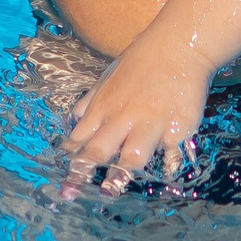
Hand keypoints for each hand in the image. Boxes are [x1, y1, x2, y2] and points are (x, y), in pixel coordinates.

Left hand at [62, 34, 214, 186]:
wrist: (178, 45)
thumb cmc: (142, 60)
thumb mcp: (108, 77)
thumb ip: (91, 101)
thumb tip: (74, 119)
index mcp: (104, 107)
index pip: (80, 139)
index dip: (70, 161)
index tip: (62, 183)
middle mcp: (124, 118)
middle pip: (99, 150)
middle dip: (82, 173)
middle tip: (70, 195)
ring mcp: (151, 124)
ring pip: (132, 155)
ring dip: (120, 175)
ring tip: (109, 192)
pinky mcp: (178, 127)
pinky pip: (171, 153)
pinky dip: (168, 165)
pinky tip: (165, 173)